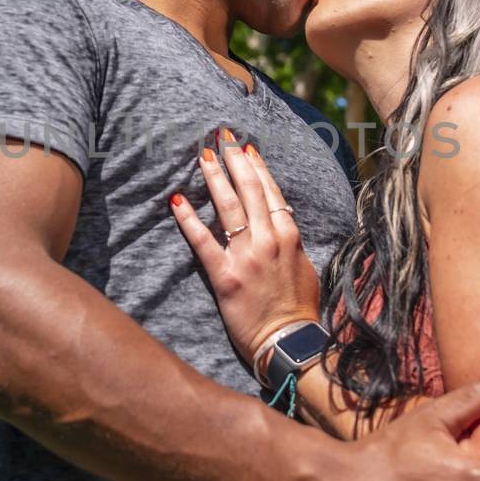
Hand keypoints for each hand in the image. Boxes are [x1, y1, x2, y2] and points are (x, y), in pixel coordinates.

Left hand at [170, 129, 321, 368]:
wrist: (290, 343)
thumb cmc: (298, 309)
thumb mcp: (304, 267)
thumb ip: (290, 242)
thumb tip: (278, 223)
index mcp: (290, 236)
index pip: (271, 191)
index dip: (257, 166)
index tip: (246, 147)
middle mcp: (269, 240)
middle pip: (249, 190)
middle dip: (234, 160)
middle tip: (221, 137)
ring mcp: (247, 256)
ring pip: (227, 207)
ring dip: (213, 178)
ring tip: (202, 156)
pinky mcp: (225, 276)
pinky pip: (203, 242)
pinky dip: (189, 221)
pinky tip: (176, 202)